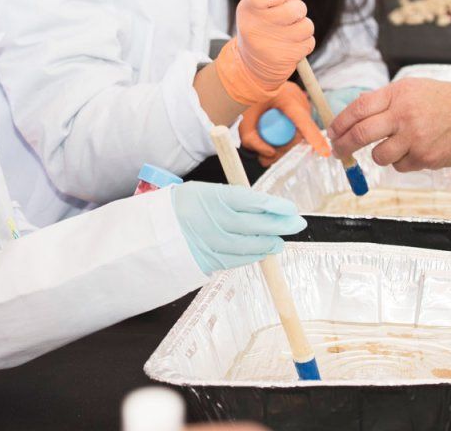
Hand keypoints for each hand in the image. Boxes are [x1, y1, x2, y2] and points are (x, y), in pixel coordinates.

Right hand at [172, 182, 305, 274]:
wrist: (154, 228)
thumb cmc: (185, 204)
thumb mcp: (206, 191)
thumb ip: (235, 198)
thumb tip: (267, 206)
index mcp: (213, 197)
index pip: (252, 201)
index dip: (275, 206)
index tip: (290, 208)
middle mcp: (214, 220)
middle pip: (255, 225)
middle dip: (280, 225)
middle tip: (296, 224)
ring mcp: (211, 242)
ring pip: (249, 246)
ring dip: (269, 244)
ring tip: (280, 241)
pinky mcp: (208, 259)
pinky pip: (237, 259)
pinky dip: (253, 256)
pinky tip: (263, 251)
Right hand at [214, 0, 314, 104]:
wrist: (252, 66)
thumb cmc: (259, 29)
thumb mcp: (257, 9)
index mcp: (247, 9)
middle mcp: (257, 26)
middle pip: (295, 9)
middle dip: (299, 9)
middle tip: (293, 14)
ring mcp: (271, 44)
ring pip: (306, 26)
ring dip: (303, 27)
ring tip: (291, 32)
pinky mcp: (285, 57)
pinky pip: (309, 42)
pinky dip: (305, 42)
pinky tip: (292, 45)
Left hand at [240, 83, 329, 166]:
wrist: (252, 79)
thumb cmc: (247, 96)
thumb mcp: (245, 120)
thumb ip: (252, 140)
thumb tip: (270, 155)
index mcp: (288, 100)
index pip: (304, 123)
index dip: (314, 139)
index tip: (325, 152)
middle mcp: (300, 101)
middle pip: (298, 135)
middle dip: (283, 150)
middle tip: (264, 159)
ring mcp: (302, 103)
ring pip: (298, 133)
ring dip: (283, 143)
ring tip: (263, 147)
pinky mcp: (300, 106)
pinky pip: (297, 127)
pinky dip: (285, 135)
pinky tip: (271, 137)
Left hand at [327, 78, 450, 170]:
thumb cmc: (446, 102)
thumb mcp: (414, 90)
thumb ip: (385, 102)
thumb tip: (353, 118)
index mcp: (398, 94)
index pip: (358, 108)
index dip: (340, 122)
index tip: (331, 132)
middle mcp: (404, 114)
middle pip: (360, 134)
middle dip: (343, 146)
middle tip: (338, 152)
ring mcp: (414, 138)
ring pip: (378, 156)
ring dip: (379, 155)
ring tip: (393, 146)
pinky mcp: (425, 158)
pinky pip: (400, 166)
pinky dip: (402, 161)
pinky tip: (417, 150)